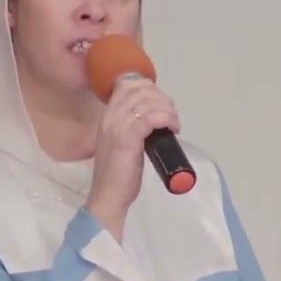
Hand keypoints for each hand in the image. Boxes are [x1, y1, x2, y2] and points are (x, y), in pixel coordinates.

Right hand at [85, 76, 180, 240]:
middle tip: (171, 116)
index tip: (162, 104)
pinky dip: (166, 119)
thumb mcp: (122, 143)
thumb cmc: (118, 174)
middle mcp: (110, 116)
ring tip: (174, 124)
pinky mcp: (128, 138)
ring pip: (148, 102)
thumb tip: (153, 118)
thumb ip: (131, 128)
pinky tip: (172, 129)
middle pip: (140, 90)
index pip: (127, 85)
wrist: (108, 196)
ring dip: (168, 110)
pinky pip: (151, 118)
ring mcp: (117, 126)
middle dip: (162, 99)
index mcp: (107, 116)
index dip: (149, 88)